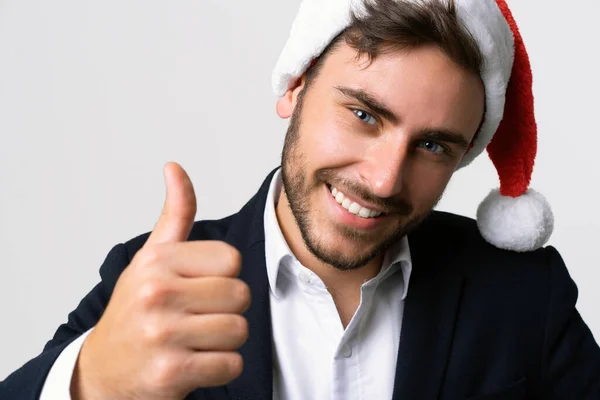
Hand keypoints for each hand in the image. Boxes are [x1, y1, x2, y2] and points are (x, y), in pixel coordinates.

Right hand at [71, 162, 249, 399]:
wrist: (104, 369)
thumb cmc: (136, 309)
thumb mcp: (151, 258)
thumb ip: (175, 214)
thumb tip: (174, 167)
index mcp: (157, 261)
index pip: (233, 260)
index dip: (223, 277)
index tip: (198, 287)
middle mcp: (156, 293)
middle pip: (241, 295)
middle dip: (227, 309)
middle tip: (197, 317)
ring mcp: (162, 334)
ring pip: (239, 330)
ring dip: (225, 341)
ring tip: (195, 340)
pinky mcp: (171, 373)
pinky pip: (232, 364)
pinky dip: (221, 367)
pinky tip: (194, 362)